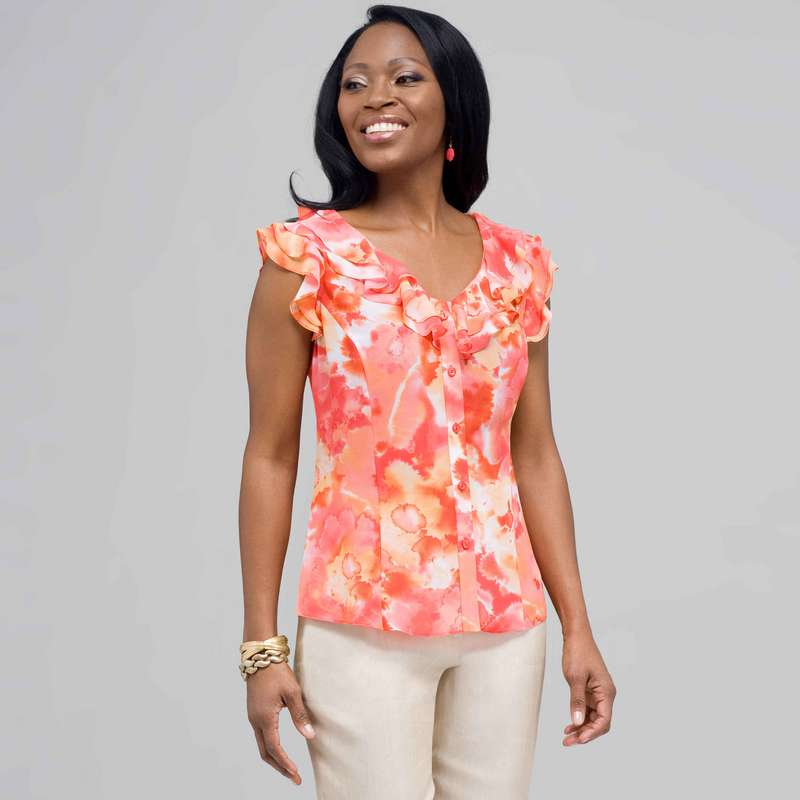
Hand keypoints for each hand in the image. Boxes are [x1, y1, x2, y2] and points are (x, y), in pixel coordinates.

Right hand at [246, 661, 316, 783]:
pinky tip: (279, 748)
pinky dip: (270, 747)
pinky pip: (260, 736)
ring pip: (261, 745)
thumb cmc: (277, 672)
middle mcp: (255, 721)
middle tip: (294, 777)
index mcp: (264, 718)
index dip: (286, 764)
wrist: (260, 656)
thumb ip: (300, 715)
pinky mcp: (254, 711)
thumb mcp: (292, 692)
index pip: (275, 749)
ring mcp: (253, 716)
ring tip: (288, 767)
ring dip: (274, 758)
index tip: (296, 775)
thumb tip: (309, 736)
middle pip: (265, 753)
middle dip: (279, 767)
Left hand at [561, 629, 615, 745]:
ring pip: (593, 718)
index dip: (592, 733)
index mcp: (606, 692)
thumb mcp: (575, 678)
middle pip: (599, 723)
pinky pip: (587, 710)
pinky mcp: (590, 690)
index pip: (604, 721)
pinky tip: (569, 725)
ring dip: (581, 728)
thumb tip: (578, 722)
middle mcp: (605, 695)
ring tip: (567, 738)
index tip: (578, 739)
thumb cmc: (577, 652)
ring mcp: (598, 693)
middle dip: (585, 734)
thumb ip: (577, 701)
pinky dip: (579, 718)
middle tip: (568, 742)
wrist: (576, 636)